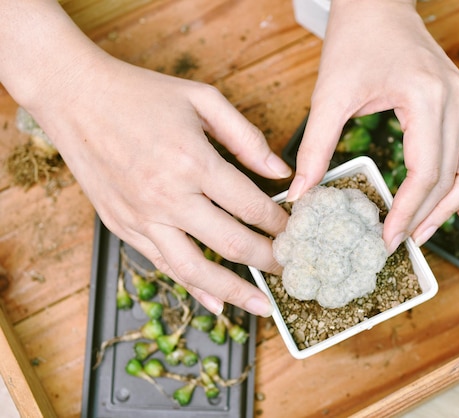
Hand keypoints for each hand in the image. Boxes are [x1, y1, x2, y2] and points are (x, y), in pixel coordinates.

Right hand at [0, 1, 291, 316]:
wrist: (74, 97)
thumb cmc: (139, 94)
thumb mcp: (201, 99)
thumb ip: (245, 137)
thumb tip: (280, 170)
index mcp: (192, 162)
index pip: (251, 206)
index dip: (280, 223)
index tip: (295, 231)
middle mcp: (168, 197)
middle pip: (232, 244)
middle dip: (269, 260)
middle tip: (291, 268)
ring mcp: (143, 218)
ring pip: (196, 270)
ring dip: (235, 292)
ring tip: (262, 305)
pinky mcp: (124, 228)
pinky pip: (163, 267)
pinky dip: (193, 288)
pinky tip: (216, 302)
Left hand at [287, 0, 458, 251]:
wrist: (375, 0)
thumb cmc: (353, 39)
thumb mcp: (329, 95)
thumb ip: (314, 147)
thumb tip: (298, 194)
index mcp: (425, 97)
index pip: (425, 171)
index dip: (407, 211)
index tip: (388, 240)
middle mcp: (453, 100)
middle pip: (452, 174)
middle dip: (428, 215)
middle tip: (403, 243)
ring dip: (450, 203)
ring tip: (425, 231)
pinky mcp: (455, 100)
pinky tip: (458, 208)